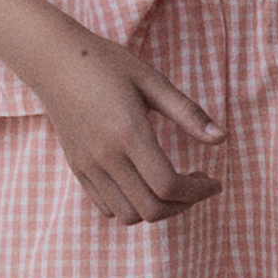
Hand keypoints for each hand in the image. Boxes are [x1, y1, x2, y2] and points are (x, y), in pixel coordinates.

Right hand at [34, 23, 225, 224]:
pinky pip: (106, 208)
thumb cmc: (107, 65)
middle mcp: (106, 157)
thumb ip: (187, 112)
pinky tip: (144, 183)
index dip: (198, 192)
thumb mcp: (152, 81)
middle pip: (151, 209)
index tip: (214, 182)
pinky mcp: (78, 169)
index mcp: (128, 133)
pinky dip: (131, 206)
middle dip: (183, 205)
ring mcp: (88, 167)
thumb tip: (222, 138)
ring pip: (128, 215)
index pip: (168, 185)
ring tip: (172, 186)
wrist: (55, 62)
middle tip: (198, 185)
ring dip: (157, 210)